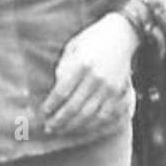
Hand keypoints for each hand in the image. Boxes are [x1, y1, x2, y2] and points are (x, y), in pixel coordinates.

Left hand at [41, 13, 139, 135]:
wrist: (122, 35)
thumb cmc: (92, 40)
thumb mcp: (72, 48)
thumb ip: (63, 68)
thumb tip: (55, 92)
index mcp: (81, 64)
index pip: (62, 91)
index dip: (51, 105)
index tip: (43, 113)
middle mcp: (96, 78)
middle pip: (74, 107)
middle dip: (59, 120)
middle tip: (49, 128)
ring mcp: (109, 87)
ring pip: (89, 115)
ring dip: (73, 126)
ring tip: (62, 131)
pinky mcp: (119, 93)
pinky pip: (105, 115)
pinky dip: (92, 126)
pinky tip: (82, 128)